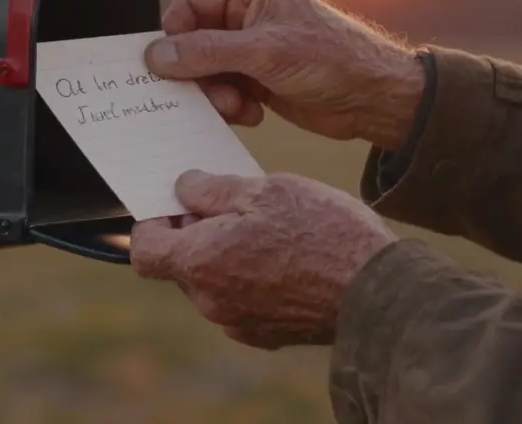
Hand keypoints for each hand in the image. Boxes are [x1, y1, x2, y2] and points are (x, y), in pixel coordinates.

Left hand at [131, 170, 396, 349]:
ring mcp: (239, 322)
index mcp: (202, 263)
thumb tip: (184, 188)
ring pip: (213, 282)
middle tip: (233, 203)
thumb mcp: (266, 189)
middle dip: (197, 233)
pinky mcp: (267, 334)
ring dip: (226, 254)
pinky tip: (285, 255)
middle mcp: (212, 301)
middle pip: (181, 264)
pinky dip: (250, 277)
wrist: (377, 290)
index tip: (175, 203)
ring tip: (268, 226)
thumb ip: (213, 189)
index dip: (152, 222)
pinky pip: (242, 300)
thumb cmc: (323, 232)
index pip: (144, 250)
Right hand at [144, 0, 425, 150]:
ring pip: (206, 71)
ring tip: (237, 107)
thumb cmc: (332, 59)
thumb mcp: (263, 52)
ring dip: (215, 94)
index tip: (167, 70)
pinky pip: (224, 91)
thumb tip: (157, 55)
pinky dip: (231, 106)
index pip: (189, 7)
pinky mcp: (259, 78)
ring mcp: (253, 48)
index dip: (175, 39)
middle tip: (210, 96)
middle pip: (194, 43)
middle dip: (198, 74)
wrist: (374, 98)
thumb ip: (206, 52)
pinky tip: (252, 114)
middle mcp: (248, 14)